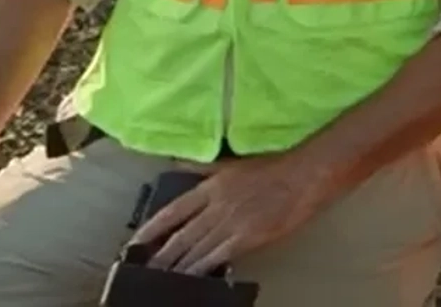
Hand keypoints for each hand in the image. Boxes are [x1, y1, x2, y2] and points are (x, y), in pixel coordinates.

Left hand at [128, 152, 332, 275]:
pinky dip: (200, 269)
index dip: (150, 229)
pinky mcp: (246, 238)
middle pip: (179, 237)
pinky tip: (191, 278)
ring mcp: (230, 223)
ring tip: (162, 278)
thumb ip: (202, 167)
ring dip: (177, 267)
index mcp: (210, 186)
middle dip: (160, 256)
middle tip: (145, 270)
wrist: (306, 175)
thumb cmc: (275, 167)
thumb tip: (175, 162)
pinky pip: (216, 258)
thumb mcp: (233, 162)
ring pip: (194, 251)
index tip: (135, 244)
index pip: (172, 211)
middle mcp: (215, 206)